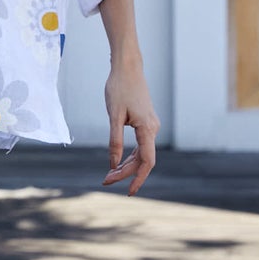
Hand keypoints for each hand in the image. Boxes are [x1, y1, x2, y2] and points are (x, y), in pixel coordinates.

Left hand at [102, 60, 159, 195]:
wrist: (127, 67)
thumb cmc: (119, 88)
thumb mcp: (113, 116)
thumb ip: (114, 140)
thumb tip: (113, 164)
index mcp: (148, 129)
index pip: (147, 162)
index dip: (138, 179)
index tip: (129, 191)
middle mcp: (153, 129)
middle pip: (143, 160)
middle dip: (126, 173)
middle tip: (105, 181)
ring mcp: (151, 125)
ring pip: (142, 153)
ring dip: (127, 165)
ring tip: (109, 174)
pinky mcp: (146, 122)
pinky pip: (141, 145)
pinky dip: (130, 155)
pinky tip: (118, 161)